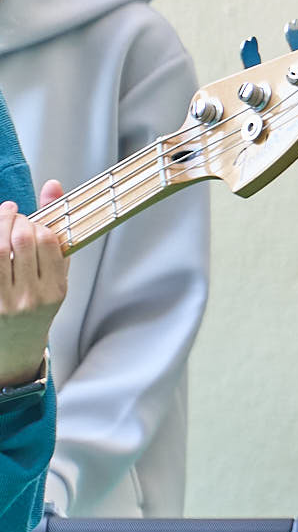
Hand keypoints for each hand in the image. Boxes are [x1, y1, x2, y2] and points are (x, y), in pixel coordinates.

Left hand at [0, 181, 66, 386]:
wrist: (13, 346)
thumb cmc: (37, 308)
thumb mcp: (56, 276)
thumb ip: (57, 233)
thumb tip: (54, 185)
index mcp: (55, 290)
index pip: (47, 241)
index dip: (37, 222)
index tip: (32, 220)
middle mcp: (30, 296)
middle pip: (22, 240)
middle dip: (15, 219)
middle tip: (12, 215)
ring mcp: (5, 300)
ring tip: (1, 217)